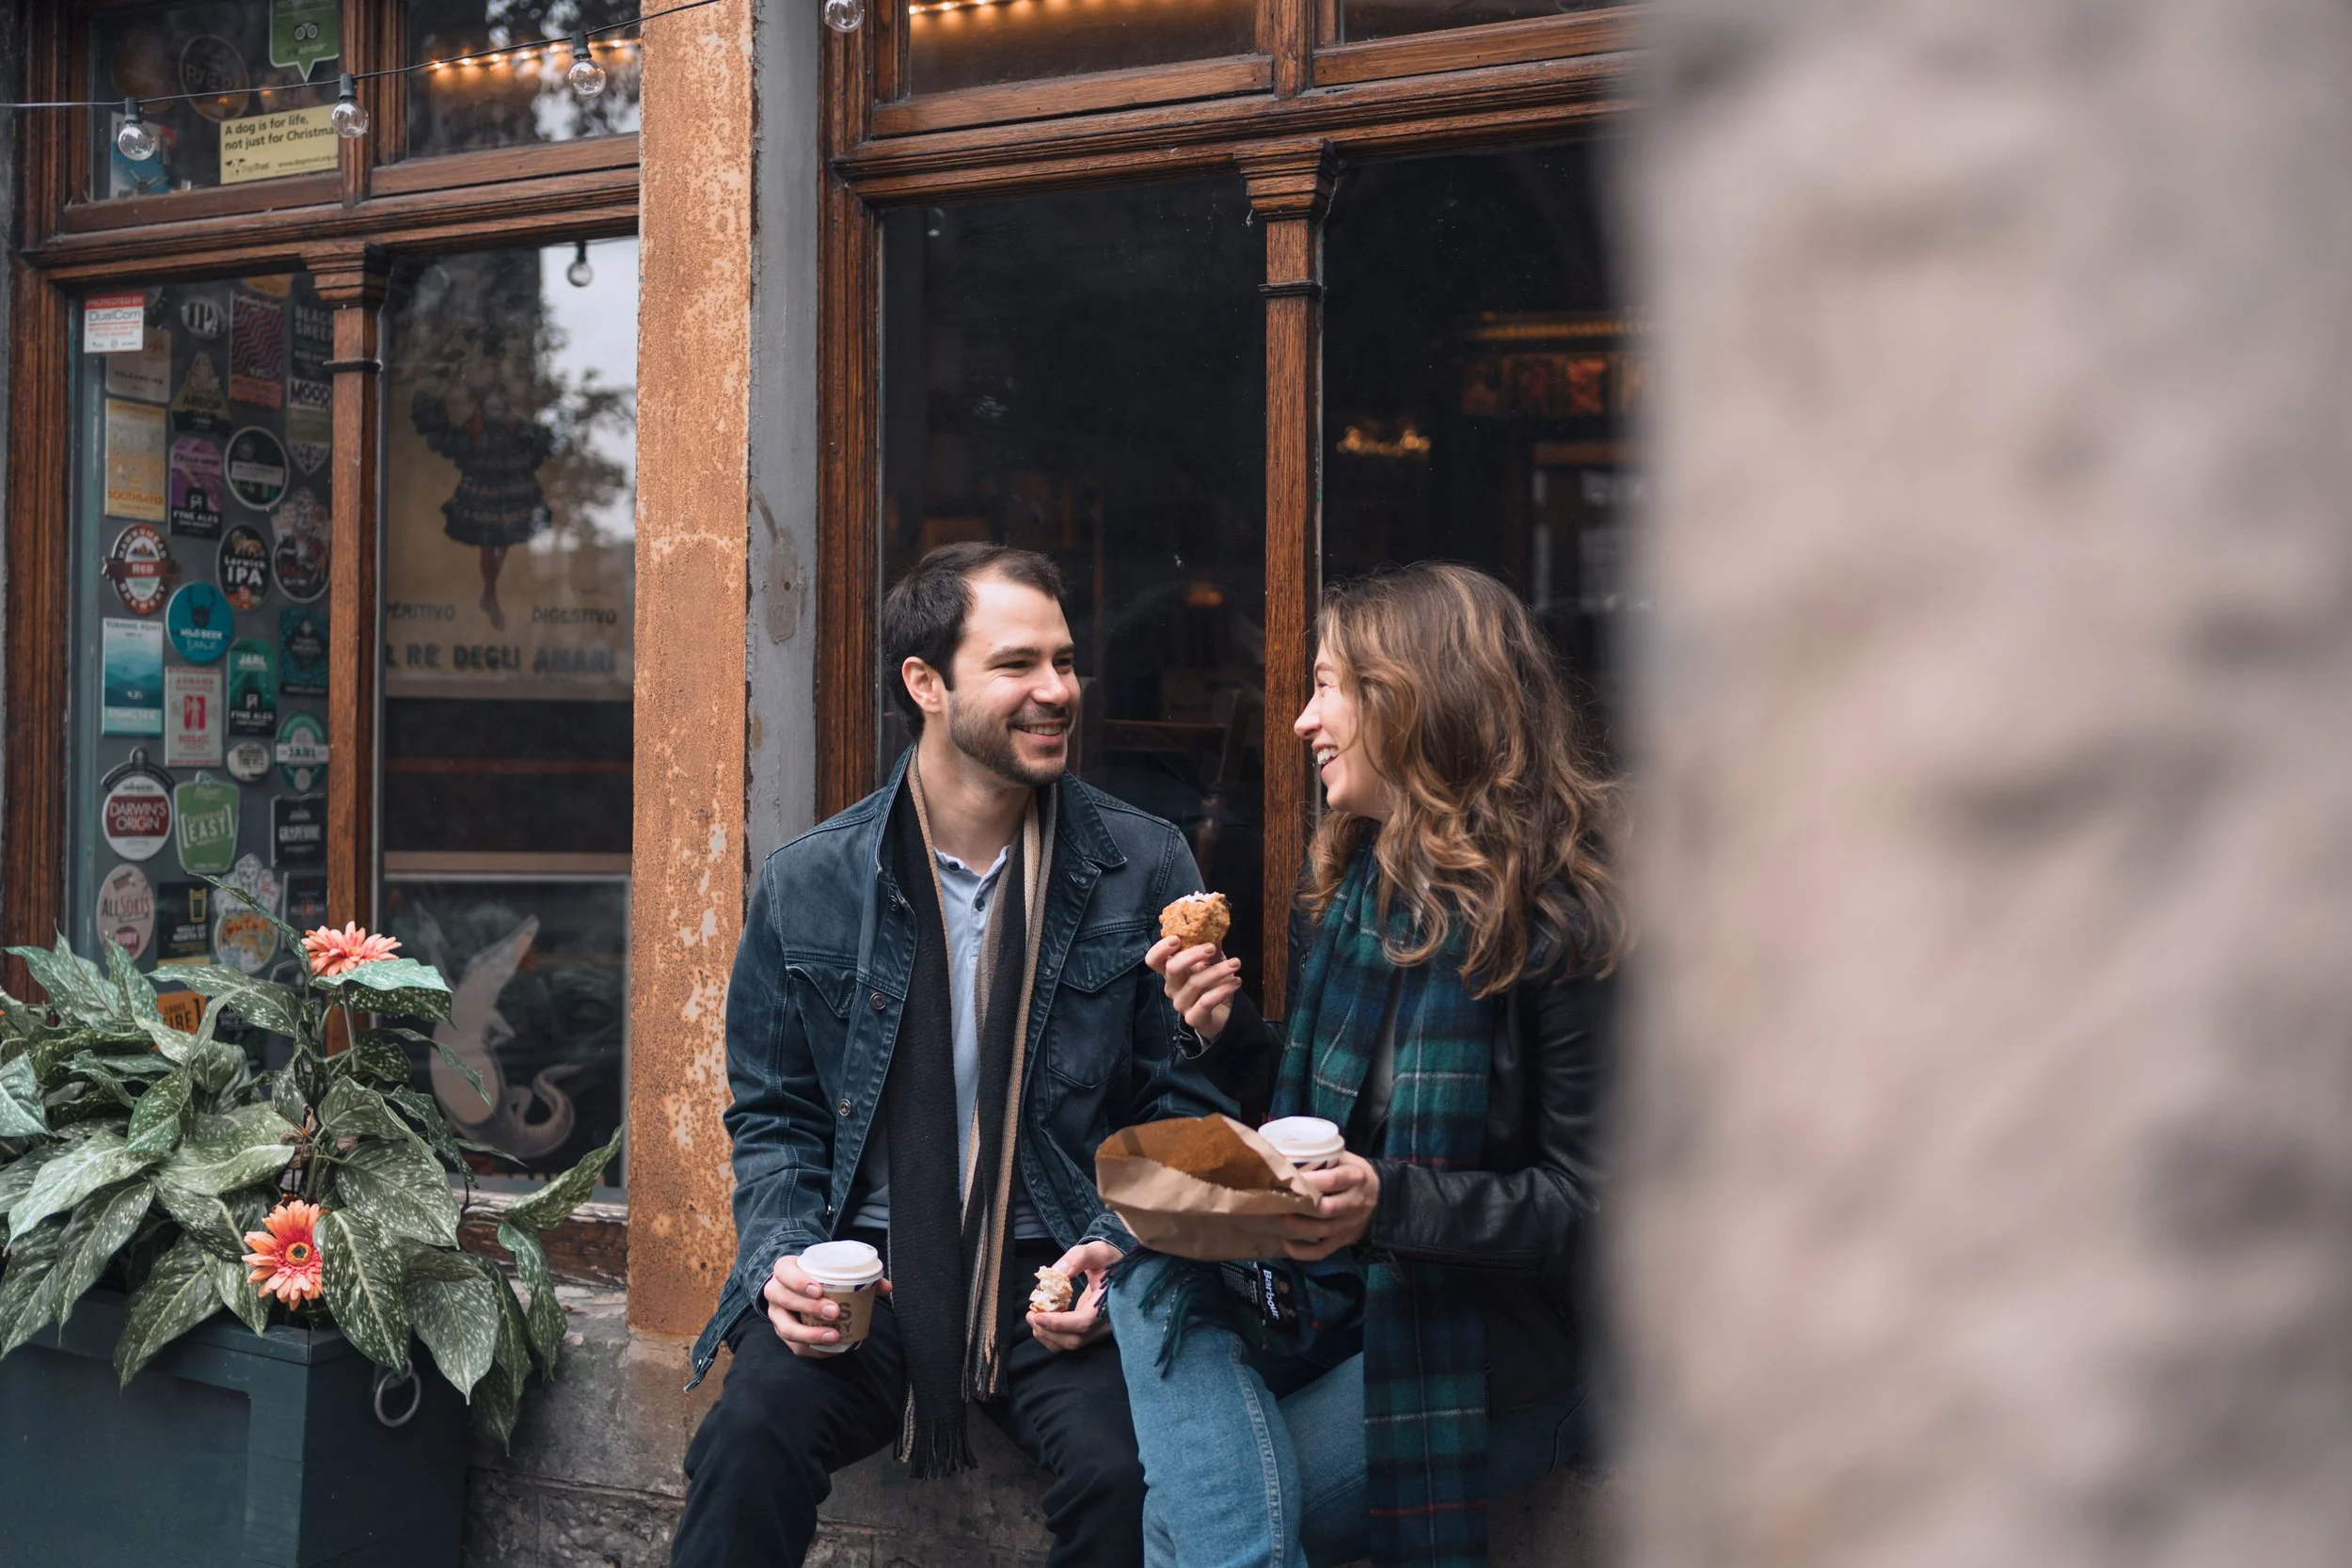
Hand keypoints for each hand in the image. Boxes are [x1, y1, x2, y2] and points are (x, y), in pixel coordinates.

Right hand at [764, 1251, 891, 1357]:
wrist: (798, 1289)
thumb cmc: (817, 1277)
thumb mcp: (832, 1270)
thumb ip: (859, 1275)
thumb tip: (886, 1286)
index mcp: (785, 1270)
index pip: (785, 1272)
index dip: (799, 1281)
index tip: (819, 1290)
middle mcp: (776, 1291)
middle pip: (786, 1300)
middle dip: (810, 1307)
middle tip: (834, 1312)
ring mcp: (777, 1315)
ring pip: (785, 1327)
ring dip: (810, 1333)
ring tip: (834, 1335)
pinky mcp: (782, 1333)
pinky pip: (793, 1346)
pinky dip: (812, 1349)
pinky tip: (831, 1350)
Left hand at [1026, 1239, 1122, 1351]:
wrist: (1120, 1268)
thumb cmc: (1109, 1259)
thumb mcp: (1096, 1251)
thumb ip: (1077, 1258)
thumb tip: (1055, 1273)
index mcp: (1109, 1302)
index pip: (1084, 1322)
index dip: (1059, 1323)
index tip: (1039, 1315)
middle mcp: (1106, 1321)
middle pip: (1075, 1339)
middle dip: (1048, 1331)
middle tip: (1031, 1315)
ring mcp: (1099, 1328)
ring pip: (1072, 1343)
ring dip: (1048, 1336)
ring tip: (1033, 1319)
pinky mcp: (1091, 1330)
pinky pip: (1072, 1340)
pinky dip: (1054, 1336)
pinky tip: (1043, 1323)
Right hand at [1146, 937, 1242, 1042]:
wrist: (1223, 1013)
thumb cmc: (1213, 983)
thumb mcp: (1213, 962)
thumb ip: (1211, 947)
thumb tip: (1214, 929)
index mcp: (1172, 971)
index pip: (1154, 959)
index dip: (1161, 948)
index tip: (1177, 938)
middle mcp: (1172, 987)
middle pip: (1172, 968)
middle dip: (1192, 955)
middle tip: (1211, 947)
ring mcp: (1181, 1004)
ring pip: (1194, 983)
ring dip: (1217, 971)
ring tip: (1236, 963)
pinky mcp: (1193, 1018)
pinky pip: (1206, 1002)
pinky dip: (1223, 990)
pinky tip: (1236, 982)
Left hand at [1275, 1154, 1379, 1261]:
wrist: (1380, 1196)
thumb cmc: (1352, 1171)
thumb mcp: (1344, 1158)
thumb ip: (1321, 1157)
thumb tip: (1286, 1155)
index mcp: (1355, 1178)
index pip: (1333, 1180)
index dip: (1309, 1181)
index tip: (1287, 1178)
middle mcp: (1355, 1203)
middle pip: (1326, 1209)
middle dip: (1300, 1205)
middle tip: (1278, 1199)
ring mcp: (1349, 1224)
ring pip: (1321, 1231)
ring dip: (1297, 1226)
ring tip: (1278, 1217)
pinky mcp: (1344, 1240)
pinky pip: (1322, 1251)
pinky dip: (1302, 1251)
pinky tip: (1285, 1243)